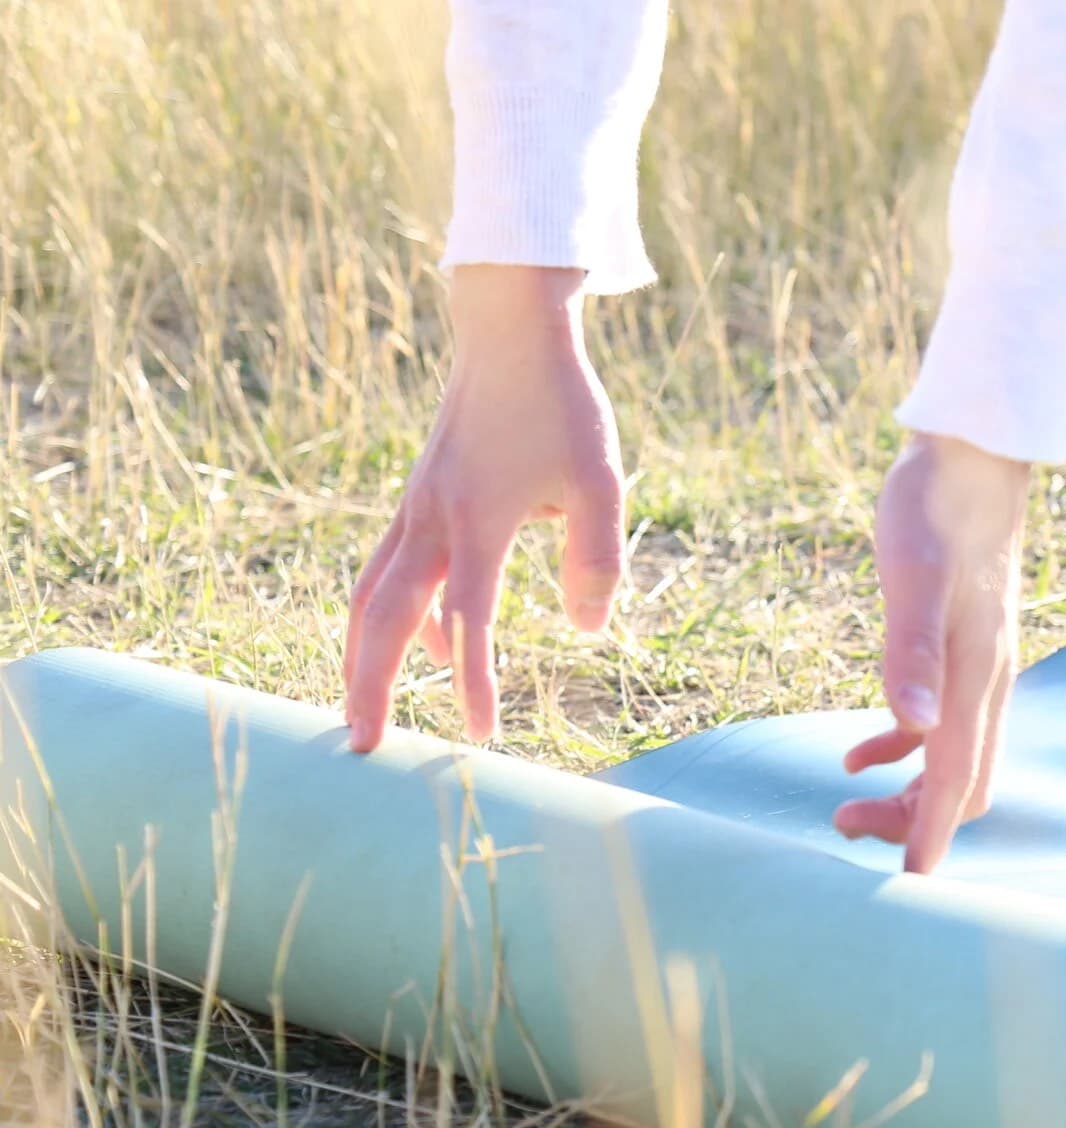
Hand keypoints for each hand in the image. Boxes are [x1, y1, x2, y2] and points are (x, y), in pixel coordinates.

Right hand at [344, 265, 625, 750]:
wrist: (508, 336)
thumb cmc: (561, 406)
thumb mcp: (601, 481)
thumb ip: (596, 559)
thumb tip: (586, 630)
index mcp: (478, 522)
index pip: (468, 620)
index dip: (473, 681)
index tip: (483, 737)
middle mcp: (431, 522)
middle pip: (380, 619)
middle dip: (368, 686)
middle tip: (363, 750)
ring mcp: (415, 511)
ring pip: (368, 596)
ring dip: (360, 655)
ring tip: (366, 710)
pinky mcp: (416, 502)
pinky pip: (387, 571)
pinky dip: (389, 615)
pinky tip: (423, 642)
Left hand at [835, 434, 1030, 873]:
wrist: (974, 456)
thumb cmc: (937, 508)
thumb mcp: (912, 576)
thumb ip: (910, 650)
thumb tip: (912, 725)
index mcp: (975, 678)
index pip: (955, 782)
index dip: (930, 839)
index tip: (909, 892)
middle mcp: (987, 685)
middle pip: (960, 788)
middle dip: (911, 826)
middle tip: (842, 831)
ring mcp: (979, 672)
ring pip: (951, 764)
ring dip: (903, 797)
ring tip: (842, 806)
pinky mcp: (963, 653)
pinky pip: (938, 729)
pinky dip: (899, 754)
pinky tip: (856, 755)